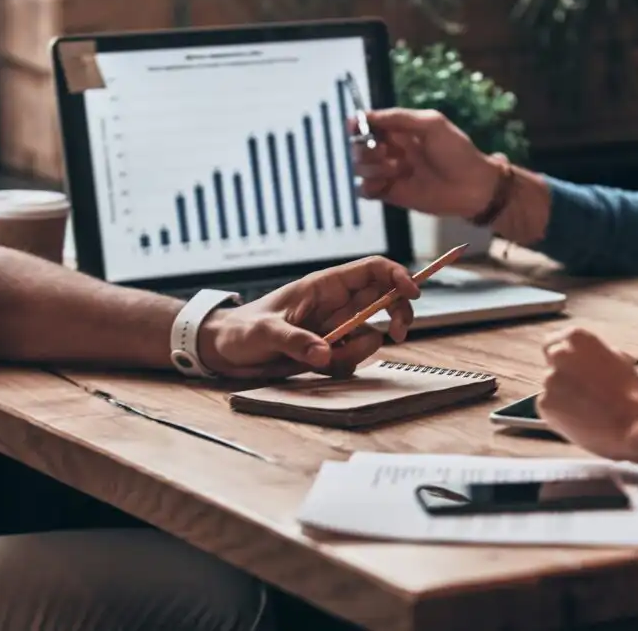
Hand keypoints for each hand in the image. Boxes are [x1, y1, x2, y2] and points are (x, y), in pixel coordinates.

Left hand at [197, 256, 418, 378]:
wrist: (224, 352)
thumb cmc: (240, 331)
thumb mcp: (264, 332)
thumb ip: (295, 341)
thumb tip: (324, 353)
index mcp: (324, 286)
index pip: (373, 270)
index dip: (398, 276)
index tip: (413, 293)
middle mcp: (334, 305)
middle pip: (385, 300)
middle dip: (398, 314)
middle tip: (398, 333)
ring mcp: (334, 329)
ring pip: (370, 335)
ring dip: (356, 351)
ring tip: (322, 359)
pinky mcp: (329, 352)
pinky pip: (352, 359)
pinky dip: (340, 368)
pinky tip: (313, 368)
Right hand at [351, 108, 502, 218]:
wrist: (472, 187)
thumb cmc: (456, 152)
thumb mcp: (431, 124)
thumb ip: (399, 117)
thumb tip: (366, 115)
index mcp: (400, 131)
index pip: (369, 124)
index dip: (357, 125)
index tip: (353, 127)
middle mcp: (391, 151)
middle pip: (359, 147)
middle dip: (365, 148)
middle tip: (385, 152)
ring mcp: (390, 173)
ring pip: (360, 168)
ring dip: (372, 167)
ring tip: (397, 170)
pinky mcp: (390, 194)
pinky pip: (364, 191)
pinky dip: (367, 187)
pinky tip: (384, 185)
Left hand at [536, 328, 637, 461]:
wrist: (632, 427)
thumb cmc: (631, 395)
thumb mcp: (619, 362)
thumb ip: (596, 355)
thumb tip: (589, 358)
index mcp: (578, 338)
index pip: (556, 340)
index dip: (564, 354)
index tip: (569, 363)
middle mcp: (559, 355)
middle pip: (552, 361)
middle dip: (563, 373)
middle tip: (580, 388)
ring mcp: (550, 379)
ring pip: (552, 386)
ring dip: (563, 395)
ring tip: (587, 409)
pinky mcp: (544, 403)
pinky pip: (549, 406)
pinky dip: (559, 413)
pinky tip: (580, 419)